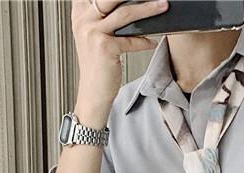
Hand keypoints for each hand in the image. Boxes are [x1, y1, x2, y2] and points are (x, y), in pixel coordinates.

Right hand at [72, 0, 167, 123]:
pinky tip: (152, 42)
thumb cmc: (97, 66)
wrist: (93, 93)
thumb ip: (102, 17)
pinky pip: (130, 39)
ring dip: (148, 9)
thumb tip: (128, 4)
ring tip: (162, 6)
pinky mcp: (104, 47)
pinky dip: (144, 41)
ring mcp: (92, 32)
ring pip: (125, 13)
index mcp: (80, 14)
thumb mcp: (94, 36)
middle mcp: (84, 20)